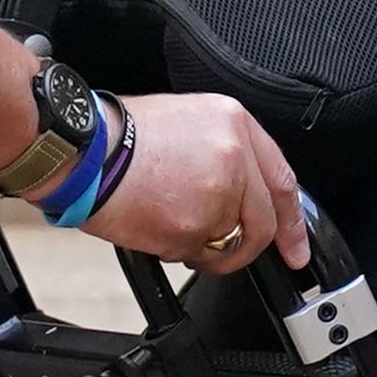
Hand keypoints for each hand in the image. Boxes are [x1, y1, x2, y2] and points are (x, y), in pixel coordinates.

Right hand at [88, 92, 306, 273]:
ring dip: (203, 246)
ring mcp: (217, 194)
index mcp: (234, 124)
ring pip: (228, 242)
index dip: (293, 221)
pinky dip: (177, 250)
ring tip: (170, 222)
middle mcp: (234, 157)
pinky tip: (154, 224)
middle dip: (248, 248)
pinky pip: (197, 254)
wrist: (81, 150)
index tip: (296, 248)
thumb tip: (243, 193)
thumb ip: (224, 153)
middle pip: (261, 223)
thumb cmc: (117, 135)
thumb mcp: (185, 121)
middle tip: (231, 255)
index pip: (283, 180)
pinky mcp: (193, 226)